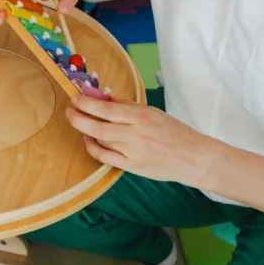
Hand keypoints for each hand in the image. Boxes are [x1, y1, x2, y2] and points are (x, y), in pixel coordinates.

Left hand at [64, 94, 214, 185]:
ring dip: (86, 131)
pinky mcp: (132, 167)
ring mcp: (133, 153)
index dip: (87, 104)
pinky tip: (89, 140)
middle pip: (98, 127)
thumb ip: (126, 105)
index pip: (107, 109)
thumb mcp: (152, 112)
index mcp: (142, 116)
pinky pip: (105, 158)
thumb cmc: (174, 131)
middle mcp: (136, 135)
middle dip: (78, 118)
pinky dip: (93, 148)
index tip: (76, 99)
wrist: (194, 158)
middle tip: (69, 111)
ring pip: (100, 141)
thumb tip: (102, 97)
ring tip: (80, 123)